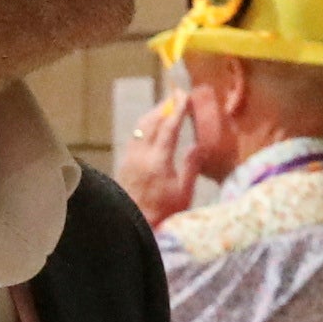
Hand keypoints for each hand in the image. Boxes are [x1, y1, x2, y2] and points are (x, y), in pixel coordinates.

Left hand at [109, 97, 196, 224]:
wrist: (132, 226)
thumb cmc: (163, 214)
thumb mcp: (184, 194)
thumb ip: (191, 167)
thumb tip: (198, 144)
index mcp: (158, 161)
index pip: (169, 127)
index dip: (178, 109)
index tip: (186, 94)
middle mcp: (141, 155)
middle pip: (152, 121)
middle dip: (165, 106)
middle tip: (177, 94)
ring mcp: (130, 158)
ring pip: (140, 127)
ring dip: (153, 113)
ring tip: (166, 106)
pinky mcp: (124, 163)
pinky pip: (135, 135)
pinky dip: (145, 125)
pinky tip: (152, 126)